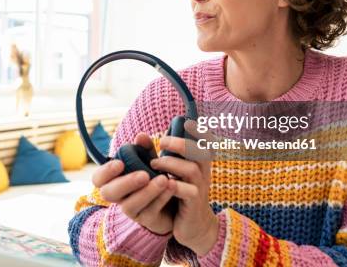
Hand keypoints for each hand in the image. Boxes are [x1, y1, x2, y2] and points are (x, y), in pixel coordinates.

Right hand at [92, 132, 175, 234]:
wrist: (172, 202)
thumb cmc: (154, 177)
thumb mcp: (150, 161)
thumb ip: (145, 149)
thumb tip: (141, 136)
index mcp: (113, 180)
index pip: (98, 179)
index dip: (105, 172)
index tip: (120, 163)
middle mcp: (118, 197)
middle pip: (109, 193)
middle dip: (126, 183)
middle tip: (144, 174)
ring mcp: (131, 210)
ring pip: (129, 205)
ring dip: (147, 192)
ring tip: (164, 179)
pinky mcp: (146, 220)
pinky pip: (150, 211)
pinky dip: (161, 198)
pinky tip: (171, 187)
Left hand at [150, 120, 219, 254]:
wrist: (194, 224)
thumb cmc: (181, 192)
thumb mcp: (174, 171)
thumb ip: (160, 155)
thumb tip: (140, 136)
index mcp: (199, 162)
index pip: (205, 142)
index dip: (199, 131)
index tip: (186, 122)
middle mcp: (203, 172)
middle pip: (200, 152)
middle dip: (181, 144)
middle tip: (162, 142)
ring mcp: (200, 187)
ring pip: (192, 170)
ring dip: (171, 164)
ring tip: (154, 164)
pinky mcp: (194, 203)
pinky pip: (188, 192)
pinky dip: (176, 186)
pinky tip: (165, 183)